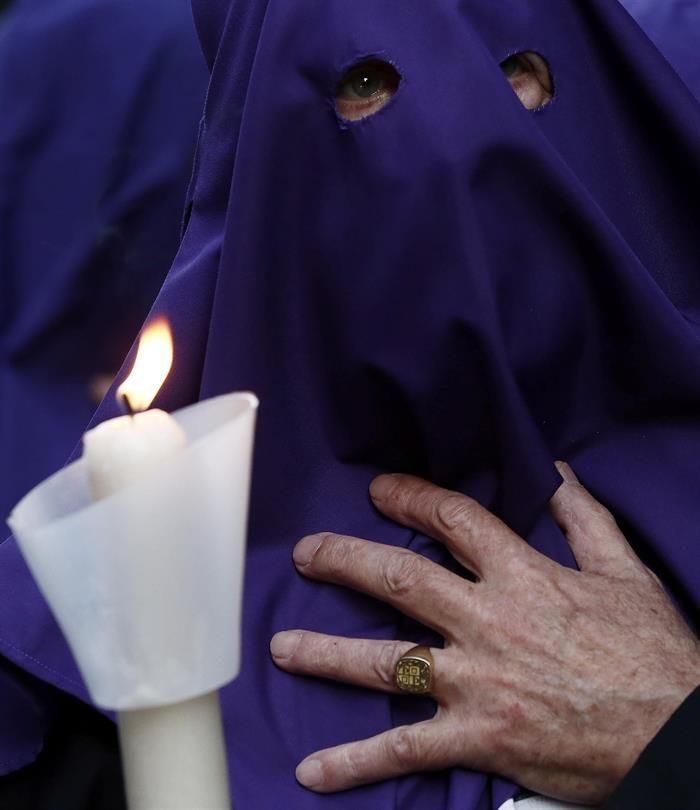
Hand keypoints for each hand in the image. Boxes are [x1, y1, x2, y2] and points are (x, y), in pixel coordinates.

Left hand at [270, 464, 699, 802]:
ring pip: (387, 661)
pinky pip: (406, 749)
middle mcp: (488, 623)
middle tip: (306, 553)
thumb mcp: (624, 572)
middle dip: (346, 560)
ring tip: (281, 647)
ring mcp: (477, 683)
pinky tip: (314, 771)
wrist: (677, 734)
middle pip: (400, 579)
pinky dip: (357, 763)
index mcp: (523, 576)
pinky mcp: (478, 739)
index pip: (454, 520)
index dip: (411, 497)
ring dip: (327, 652)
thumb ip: (583, 516)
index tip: (379, 489)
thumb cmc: (652, 653)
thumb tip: (555, 469)